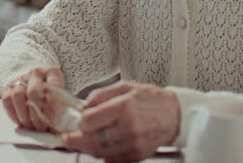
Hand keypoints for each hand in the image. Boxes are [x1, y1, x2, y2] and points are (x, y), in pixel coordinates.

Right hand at [0, 67, 65, 131]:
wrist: (40, 91)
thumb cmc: (55, 100)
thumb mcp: (63, 102)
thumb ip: (62, 112)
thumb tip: (57, 129)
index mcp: (53, 73)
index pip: (53, 87)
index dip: (53, 106)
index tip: (54, 122)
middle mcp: (36, 73)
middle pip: (33, 91)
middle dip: (36, 114)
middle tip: (41, 128)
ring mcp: (21, 78)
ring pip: (17, 95)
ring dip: (23, 115)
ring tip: (30, 126)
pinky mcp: (9, 86)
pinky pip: (6, 99)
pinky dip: (13, 113)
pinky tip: (20, 122)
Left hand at [60, 81, 179, 162]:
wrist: (174, 114)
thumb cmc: (150, 99)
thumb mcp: (124, 87)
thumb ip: (100, 95)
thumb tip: (83, 106)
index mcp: (124, 107)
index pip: (90, 121)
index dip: (79, 122)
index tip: (77, 121)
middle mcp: (129, 127)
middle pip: (92, 140)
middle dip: (75, 140)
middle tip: (67, 138)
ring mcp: (134, 143)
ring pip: (100, 152)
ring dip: (86, 149)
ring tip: (80, 143)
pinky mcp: (138, 154)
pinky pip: (113, 159)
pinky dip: (102, 155)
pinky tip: (99, 147)